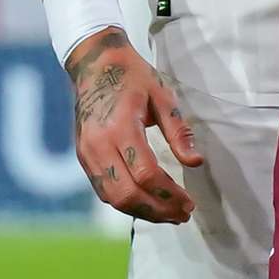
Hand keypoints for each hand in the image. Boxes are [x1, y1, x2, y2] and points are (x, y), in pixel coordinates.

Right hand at [68, 27, 202, 222]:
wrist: (94, 63)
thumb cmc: (132, 76)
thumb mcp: (162, 96)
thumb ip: (179, 132)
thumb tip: (195, 162)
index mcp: (121, 126)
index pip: (146, 174)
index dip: (170, 194)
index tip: (189, 203)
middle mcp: (99, 144)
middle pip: (127, 193)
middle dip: (158, 210)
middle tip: (182, 215)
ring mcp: (87, 152)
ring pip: (113, 197)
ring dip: (142, 212)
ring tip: (168, 215)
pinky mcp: (83, 156)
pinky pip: (103, 190)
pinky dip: (126, 202)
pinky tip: (147, 203)